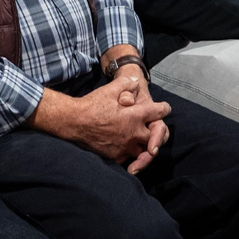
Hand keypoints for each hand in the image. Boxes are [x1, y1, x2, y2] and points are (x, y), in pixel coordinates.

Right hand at [34, 74, 170, 167]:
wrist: (74, 122)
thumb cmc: (92, 105)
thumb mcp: (109, 89)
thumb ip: (126, 84)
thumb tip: (136, 81)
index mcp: (135, 116)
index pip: (158, 112)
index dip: (163, 108)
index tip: (164, 108)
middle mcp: (134, 134)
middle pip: (155, 136)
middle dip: (157, 132)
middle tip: (154, 129)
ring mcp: (125, 147)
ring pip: (144, 151)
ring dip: (145, 146)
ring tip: (142, 142)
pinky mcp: (116, 156)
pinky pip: (128, 157)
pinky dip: (129, 153)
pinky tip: (126, 149)